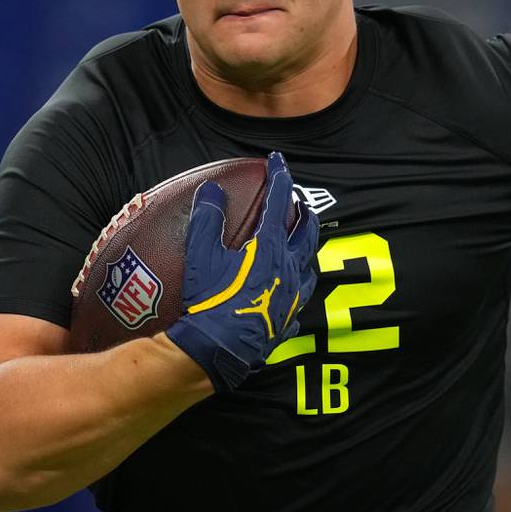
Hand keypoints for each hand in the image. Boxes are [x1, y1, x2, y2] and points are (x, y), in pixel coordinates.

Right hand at [165, 152, 318, 391]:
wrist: (218, 350)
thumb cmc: (210, 301)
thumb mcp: (201, 256)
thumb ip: (207, 219)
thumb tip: (210, 189)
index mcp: (270, 248)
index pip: (279, 202)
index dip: (279, 177)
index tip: (277, 161)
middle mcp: (289, 269)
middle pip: (306, 232)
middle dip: (304, 213)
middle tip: (299, 203)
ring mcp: (292, 297)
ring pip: (309, 265)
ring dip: (306, 248)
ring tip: (301, 242)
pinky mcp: (288, 321)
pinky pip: (300, 299)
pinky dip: (297, 287)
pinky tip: (291, 291)